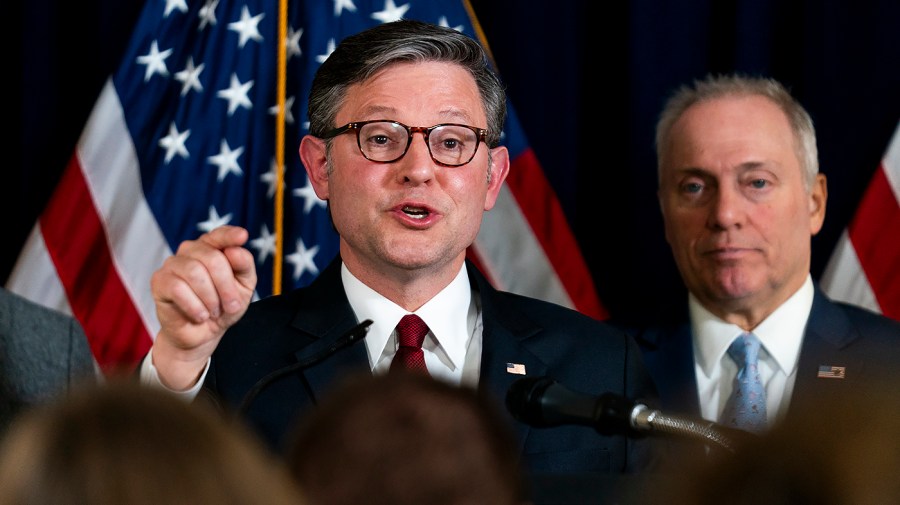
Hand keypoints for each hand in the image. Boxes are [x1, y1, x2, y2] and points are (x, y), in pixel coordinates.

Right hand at [150, 225, 256, 389]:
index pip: (220, 235)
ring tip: (213, 312)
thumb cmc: (224, 306)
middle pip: (212, 258)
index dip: (230, 235)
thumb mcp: (244, 288)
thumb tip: (235, 250)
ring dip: (211, 298)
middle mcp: (191, 250)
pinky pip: (178, 288)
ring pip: (195, 272)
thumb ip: (244, 266)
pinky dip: (195, 306)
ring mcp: (173, 263)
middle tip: (231, 306)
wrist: (202, 334)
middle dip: (226, 286)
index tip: (243, 236)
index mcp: (212, 248)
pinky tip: (200, 316)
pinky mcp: (159, 281)